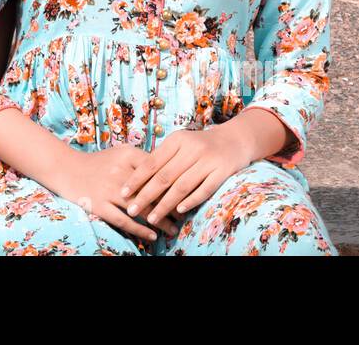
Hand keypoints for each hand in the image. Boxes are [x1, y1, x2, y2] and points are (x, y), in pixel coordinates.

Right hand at [52, 144, 184, 243]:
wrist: (65, 168)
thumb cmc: (97, 162)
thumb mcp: (119, 153)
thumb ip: (141, 160)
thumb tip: (168, 171)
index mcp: (127, 155)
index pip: (158, 170)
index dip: (174, 184)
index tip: (187, 194)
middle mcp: (119, 171)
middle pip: (153, 191)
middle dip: (171, 205)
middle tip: (185, 216)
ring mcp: (108, 190)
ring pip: (141, 208)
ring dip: (160, 221)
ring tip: (174, 230)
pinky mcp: (98, 205)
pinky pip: (124, 221)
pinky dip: (140, 230)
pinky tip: (152, 236)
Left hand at [118, 125, 253, 225]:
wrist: (234, 139)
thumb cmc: (200, 145)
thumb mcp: (180, 143)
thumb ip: (163, 157)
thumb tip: (137, 179)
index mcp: (177, 140)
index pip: (152, 162)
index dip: (137, 179)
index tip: (123, 193)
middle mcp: (192, 148)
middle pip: (164, 176)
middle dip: (146, 195)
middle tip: (132, 210)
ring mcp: (208, 160)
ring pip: (182, 186)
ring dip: (165, 204)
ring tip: (152, 218)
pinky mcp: (223, 171)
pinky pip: (205, 189)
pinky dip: (191, 201)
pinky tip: (179, 211)